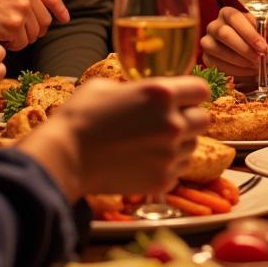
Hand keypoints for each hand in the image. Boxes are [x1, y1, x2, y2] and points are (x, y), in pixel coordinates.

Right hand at [0, 0, 68, 50]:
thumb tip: (38, 10)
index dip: (59, 10)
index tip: (64, 19)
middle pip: (44, 22)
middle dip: (32, 31)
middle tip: (14, 33)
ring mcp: (21, 8)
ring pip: (33, 35)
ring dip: (20, 39)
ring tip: (2, 32)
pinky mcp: (13, 25)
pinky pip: (20, 43)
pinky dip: (10, 45)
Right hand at [20, 76, 209, 200]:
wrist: (63, 158)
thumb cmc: (80, 117)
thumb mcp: (108, 86)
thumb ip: (138, 87)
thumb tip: (147, 92)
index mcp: (162, 94)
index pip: (202, 89)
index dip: (192, 93)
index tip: (184, 98)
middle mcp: (172, 123)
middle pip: (204, 119)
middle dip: (190, 118)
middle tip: (168, 122)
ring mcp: (169, 154)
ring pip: (193, 146)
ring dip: (180, 143)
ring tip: (152, 143)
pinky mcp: (162, 180)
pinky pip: (178, 170)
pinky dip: (167, 166)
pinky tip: (146, 162)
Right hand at [200, 9, 267, 82]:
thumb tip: (263, 56)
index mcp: (239, 13)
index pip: (235, 18)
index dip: (248, 34)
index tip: (263, 49)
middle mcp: (220, 24)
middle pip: (223, 33)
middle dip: (242, 49)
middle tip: (258, 61)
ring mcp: (212, 42)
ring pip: (215, 50)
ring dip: (237, 62)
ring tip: (255, 68)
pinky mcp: (210, 59)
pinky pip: (214, 64)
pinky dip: (232, 71)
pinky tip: (247, 73)